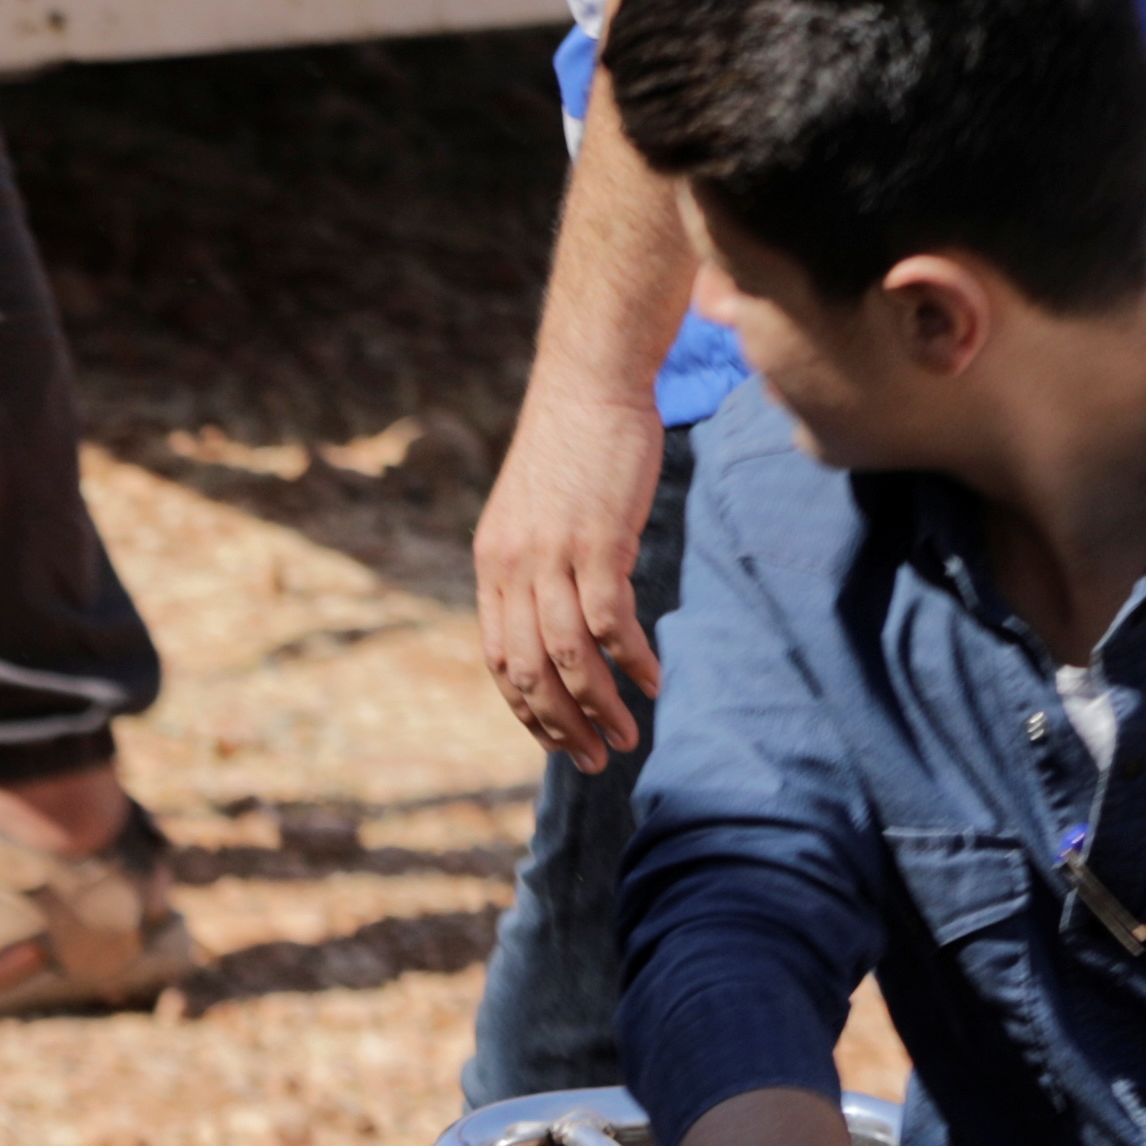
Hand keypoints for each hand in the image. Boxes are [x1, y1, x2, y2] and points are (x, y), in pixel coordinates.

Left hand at [472, 376, 671, 767]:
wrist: (589, 386)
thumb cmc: (571, 449)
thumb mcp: (532, 514)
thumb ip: (535, 566)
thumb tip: (555, 615)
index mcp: (492, 566)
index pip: (497, 658)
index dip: (524, 709)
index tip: (554, 740)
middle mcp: (512, 568)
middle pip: (528, 670)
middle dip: (560, 725)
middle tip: (593, 759)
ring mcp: (552, 555)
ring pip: (568, 656)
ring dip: (599, 705)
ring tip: (628, 737)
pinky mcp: (598, 541)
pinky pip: (609, 621)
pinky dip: (631, 660)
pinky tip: (653, 682)